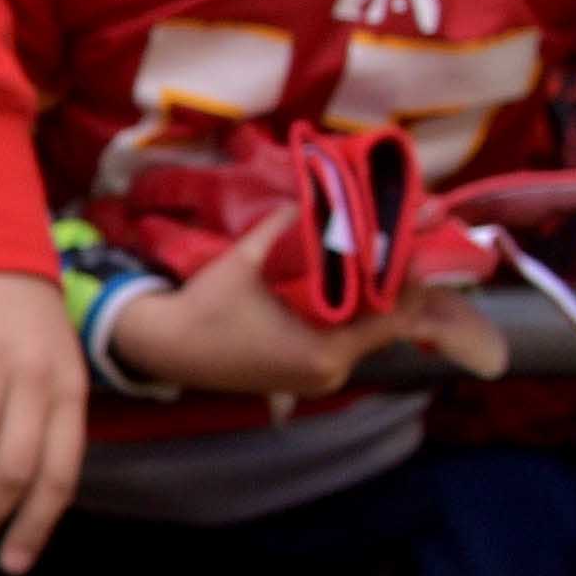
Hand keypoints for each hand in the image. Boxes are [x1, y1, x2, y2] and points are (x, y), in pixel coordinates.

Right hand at [101, 209, 506, 399]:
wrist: (163, 348)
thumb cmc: (203, 310)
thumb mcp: (241, 263)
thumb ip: (278, 229)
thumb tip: (305, 197)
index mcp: (323, 352)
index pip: (393, 320)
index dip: (409, 283)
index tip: (412, 249)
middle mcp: (329, 372)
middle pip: (384, 330)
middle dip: (395, 288)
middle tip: (401, 248)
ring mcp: (318, 378)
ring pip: (366, 338)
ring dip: (375, 303)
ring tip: (381, 263)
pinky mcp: (305, 376)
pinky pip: (344, 345)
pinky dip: (353, 319)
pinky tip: (353, 289)